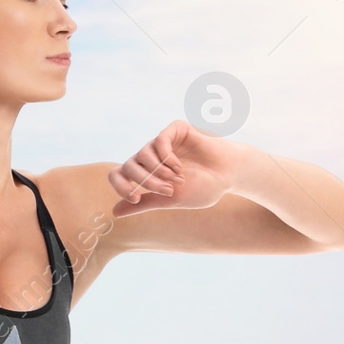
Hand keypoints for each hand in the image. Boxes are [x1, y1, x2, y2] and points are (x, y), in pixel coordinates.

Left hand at [106, 120, 241, 216]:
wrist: (229, 175)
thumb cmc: (202, 188)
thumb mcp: (169, 201)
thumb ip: (143, 203)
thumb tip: (114, 212)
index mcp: (145, 173)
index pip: (117, 174)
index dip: (121, 186)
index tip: (135, 198)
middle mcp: (150, 156)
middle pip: (129, 165)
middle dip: (147, 182)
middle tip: (168, 191)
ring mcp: (161, 142)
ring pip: (142, 154)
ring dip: (159, 172)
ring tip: (178, 180)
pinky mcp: (175, 130)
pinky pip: (159, 141)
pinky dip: (167, 158)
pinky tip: (179, 168)